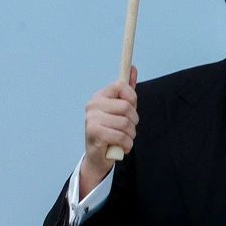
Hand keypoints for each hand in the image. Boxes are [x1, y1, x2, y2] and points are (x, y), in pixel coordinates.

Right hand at [80, 69, 136, 195]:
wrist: (98, 157)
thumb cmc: (111, 130)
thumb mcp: (120, 110)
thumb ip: (127, 90)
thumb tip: (133, 68)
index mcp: (100, 96)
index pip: (120, 86)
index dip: (132, 98)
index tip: (131, 109)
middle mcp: (93, 105)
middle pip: (126, 107)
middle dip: (134, 121)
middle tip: (128, 129)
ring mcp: (91, 119)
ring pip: (125, 123)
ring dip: (130, 135)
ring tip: (124, 139)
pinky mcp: (94, 133)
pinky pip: (121, 136)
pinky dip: (126, 144)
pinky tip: (121, 147)